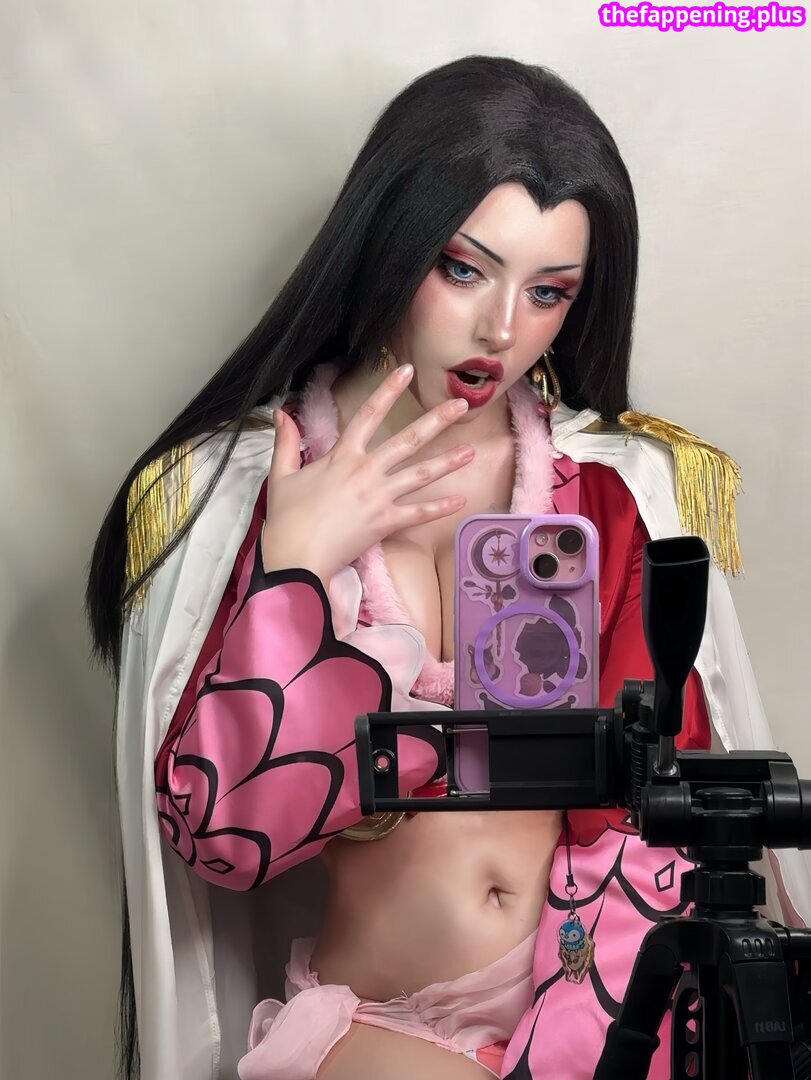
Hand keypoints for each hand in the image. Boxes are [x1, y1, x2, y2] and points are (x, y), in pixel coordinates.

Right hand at [261, 365, 474, 581]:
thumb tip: (280, 413)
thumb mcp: (282, 475)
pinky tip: (461, 500)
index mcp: (342, 456)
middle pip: (408, 440)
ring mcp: (379, 497)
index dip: (388, 390)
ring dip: (448, 462)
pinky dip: (439, 508)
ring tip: (471, 451)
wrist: (295, 556)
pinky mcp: (385, 522)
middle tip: (461, 405)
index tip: (405, 370)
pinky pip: (418, 513)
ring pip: (420, 474)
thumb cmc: (286, 518)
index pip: (368, 414)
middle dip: (437, 420)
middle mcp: (366, 471)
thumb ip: (286, 442)